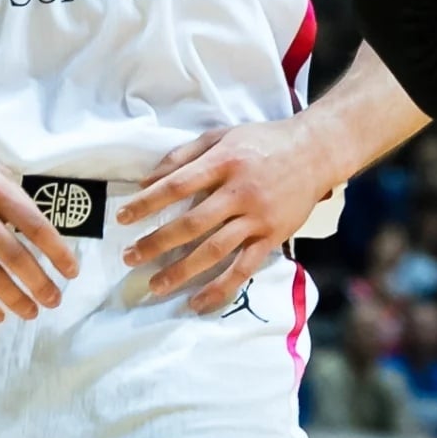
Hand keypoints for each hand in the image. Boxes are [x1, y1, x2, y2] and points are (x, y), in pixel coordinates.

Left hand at [117, 121, 332, 305]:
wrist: (314, 152)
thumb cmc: (262, 141)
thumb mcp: (222, 135)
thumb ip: (184, 155)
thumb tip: (147, 179)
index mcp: (224, 161)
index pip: (177, 185)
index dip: (147, 203)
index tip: (122, 218)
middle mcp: (239, 191)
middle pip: (191, 223)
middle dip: (156, 242)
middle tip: (129, 257)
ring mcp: (257, 217)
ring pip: (214, 250)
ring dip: (181, 270)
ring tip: (155, 285)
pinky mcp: (272, 237)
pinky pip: (243, 268)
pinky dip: (220, 288)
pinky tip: (197, 303)